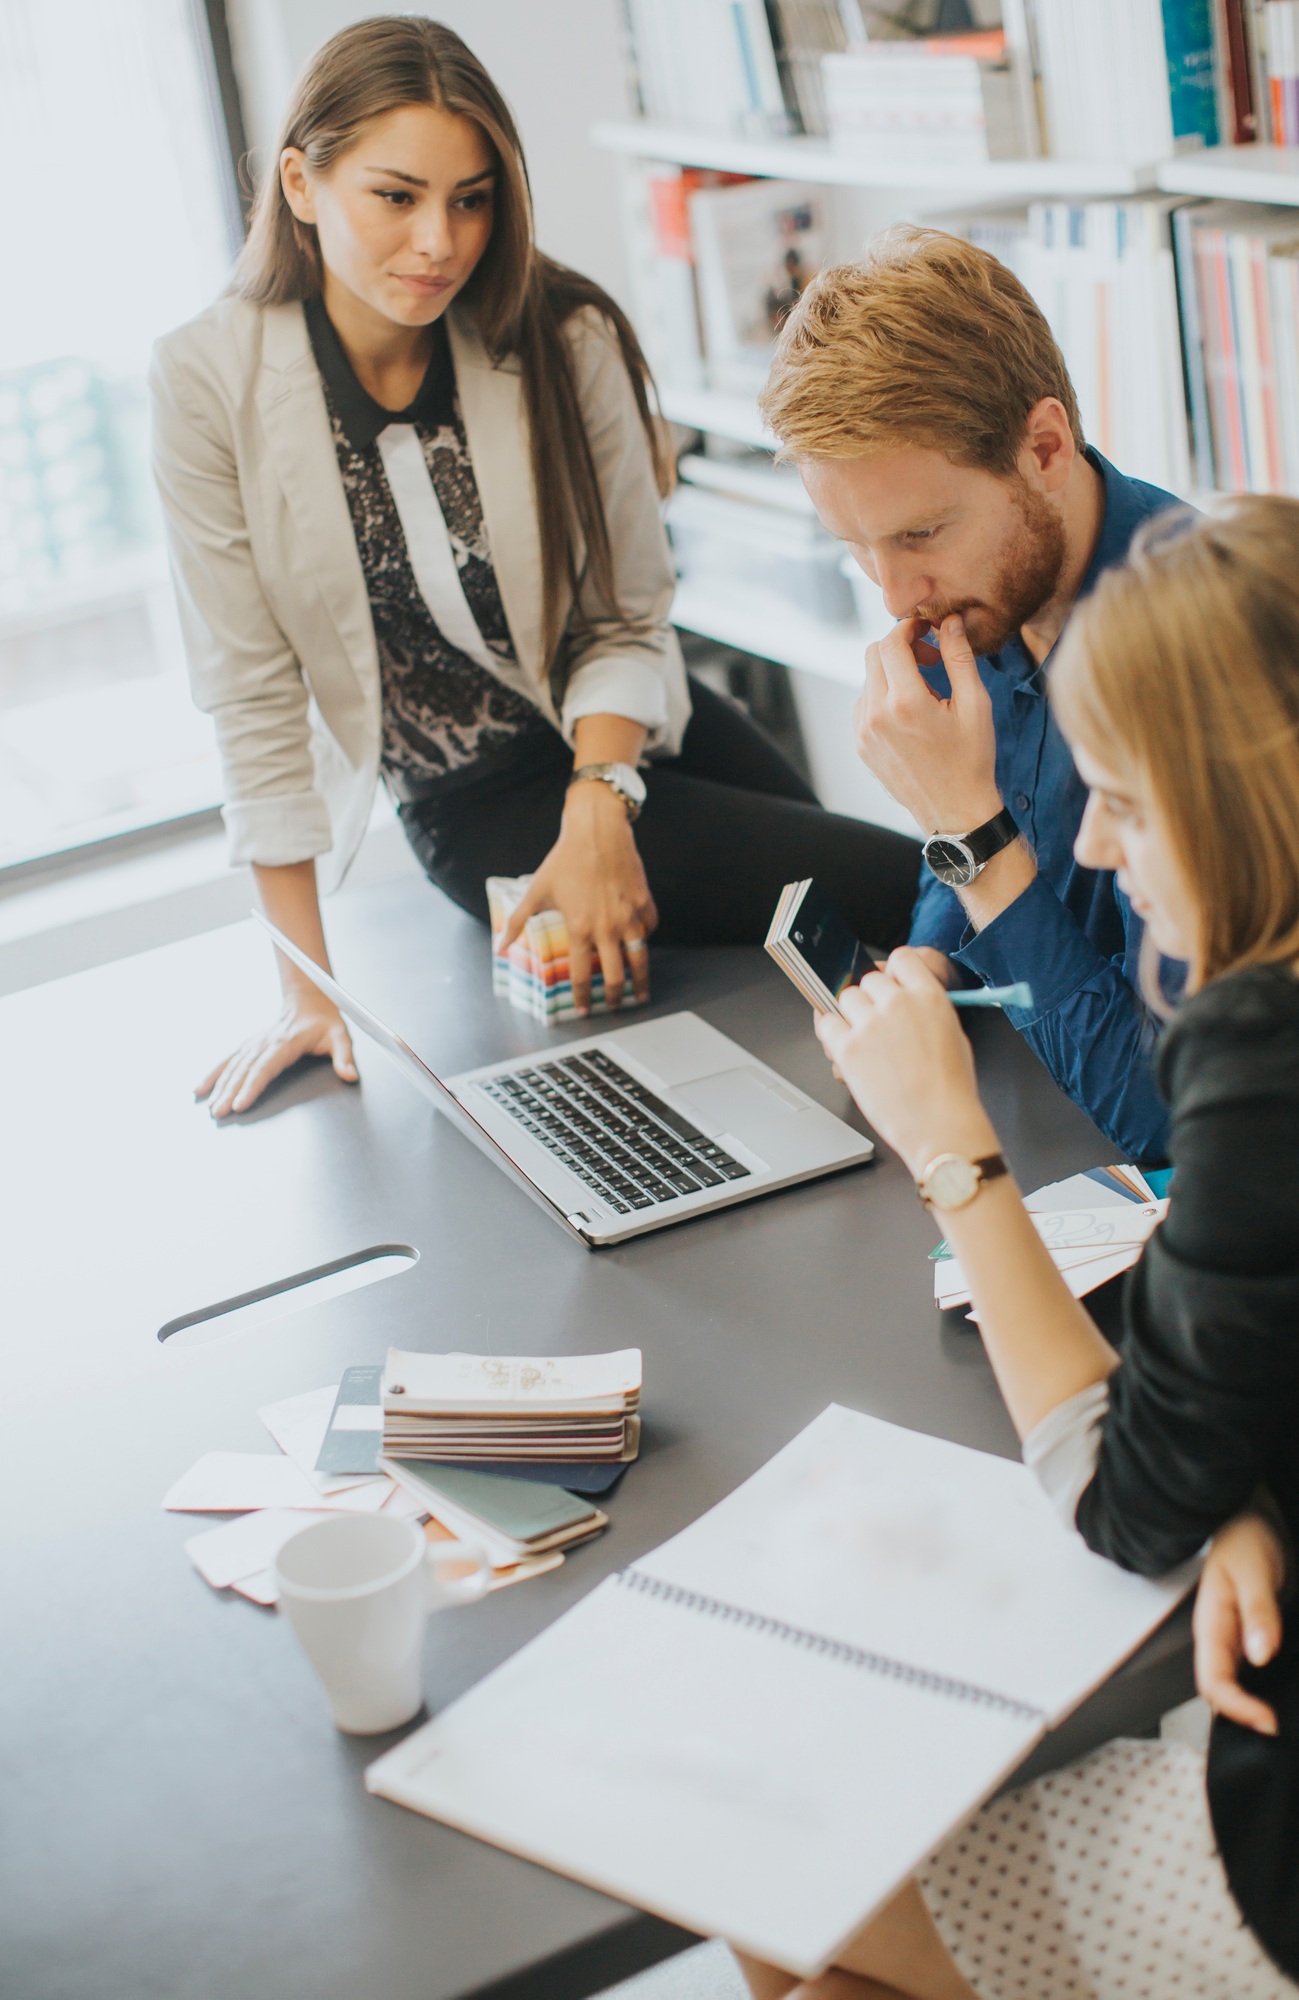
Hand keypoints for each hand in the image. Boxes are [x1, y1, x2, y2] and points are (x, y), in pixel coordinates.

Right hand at [195, 983, 357, 1116]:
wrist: (309, 998)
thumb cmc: (325, 1020)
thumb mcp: (341, 1036)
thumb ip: (344, 1057)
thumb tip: (350, 1076)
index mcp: (286, 1042)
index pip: (266, 1067)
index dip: (252, 1086)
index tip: (240, 1103)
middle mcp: (266, 1042)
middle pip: (245, 1070)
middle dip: (229, 1092)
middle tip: (218, 1112)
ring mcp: (255, 1042)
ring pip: (233, 1066)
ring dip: (219, 1086)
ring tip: (209, 1106)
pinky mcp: (249, 1044)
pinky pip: (228, 1059)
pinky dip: (213, 1073)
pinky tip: (200, 1088)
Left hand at [498, 781, 657, 1014]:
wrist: (596, 831)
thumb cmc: (564, 860)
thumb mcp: (536, 891)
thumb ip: (517, 922)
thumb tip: (501, 947)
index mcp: (580, 929)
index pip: (582, 976)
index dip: (582, 998)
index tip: (583, 1011)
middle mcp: (607, 927)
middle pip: (616, 976)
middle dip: (615, 997)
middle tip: (614, 1006)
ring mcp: (629, 915)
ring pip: (640, 958)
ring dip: (641, 980)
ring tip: (641, 993)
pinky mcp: (643, 901)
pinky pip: (649, 927)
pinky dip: (646, 937)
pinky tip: (641, 942)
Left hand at [815, 946, 995, 1174]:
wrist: (940, 1125)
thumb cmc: (951, 1089)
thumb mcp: (953, 1034)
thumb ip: (926, 1009)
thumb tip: (904, 1002)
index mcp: (929, 996)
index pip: (901, 958)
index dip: (892, 972)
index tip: (887, 984)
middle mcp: (898, 1003)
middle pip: (869, 980)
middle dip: (871, 999)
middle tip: (875, 1023)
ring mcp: (870, 1024)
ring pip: (845, 998)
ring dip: (850, 1015)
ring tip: (861, 1039)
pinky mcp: (848, 1048)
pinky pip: (826, 1024)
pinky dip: (831, 1033)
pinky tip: (842, 1046)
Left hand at [854, 613, 1000, 835]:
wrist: (955, 810)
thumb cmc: (971, 759)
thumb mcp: (975, 704)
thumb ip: (959, 657)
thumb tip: (950, 620)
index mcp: (905, 703)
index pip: (892, 643)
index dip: (909, 627)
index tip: (928, 630)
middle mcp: (876, 716)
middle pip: (874, 654)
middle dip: (901, 646)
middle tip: (931, 658)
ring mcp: (863, 732)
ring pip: (869, 679)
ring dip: (893, 673)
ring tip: (926, 692)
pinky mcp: (861, 745)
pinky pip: (865, 704)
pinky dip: (884, 696)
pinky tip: (911, 713)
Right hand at [1194, 1510, 1287, 1734]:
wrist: (1253, 1517)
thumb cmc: (1245, 1537)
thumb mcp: (1253, 1571)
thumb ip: (1257, 1612)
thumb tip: (1260, 1655)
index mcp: (1211, 1624)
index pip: (1213, 1682)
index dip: (1237, 1707)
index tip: (1269, 1720)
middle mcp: (1219, 1637)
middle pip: (1221, 1691)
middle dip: (1245, 1717)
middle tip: (1280, 1727)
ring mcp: (1235, 1638)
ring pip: (1236, 1685)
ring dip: (1255, 1706)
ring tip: (1284, 1718)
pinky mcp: (1252, 1636)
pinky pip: (1253, 1672)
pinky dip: (1266, 1688)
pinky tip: (1286, 1691)